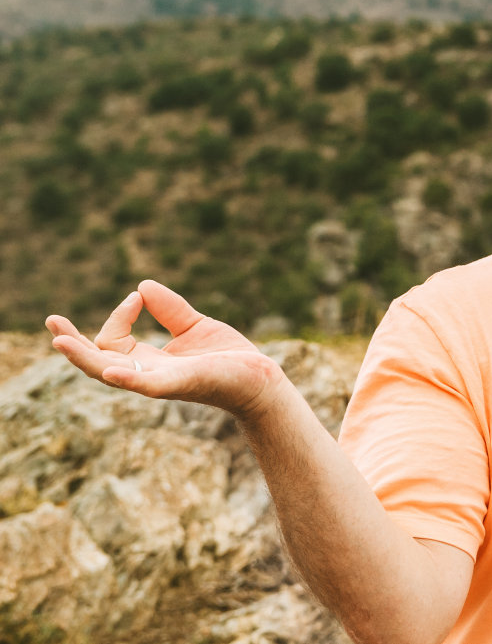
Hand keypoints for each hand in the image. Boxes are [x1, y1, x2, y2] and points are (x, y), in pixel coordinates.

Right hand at [45, 279, 286, 420]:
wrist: (260, 378)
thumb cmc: (228, 358)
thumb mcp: (194, 326)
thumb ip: (168, 309)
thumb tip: (141, 286)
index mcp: (147, 361)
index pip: (112, 339)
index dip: (119, 314)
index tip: (137, 297)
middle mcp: (146, 374)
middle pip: (98, 361)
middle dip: (73, 345)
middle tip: (51, 323)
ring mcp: (160, 381)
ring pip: (112, 373)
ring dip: (85, 359)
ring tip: (61, 343)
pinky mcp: (179, 384)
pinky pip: (146, 385)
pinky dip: (127, 379)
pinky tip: (109, 371)